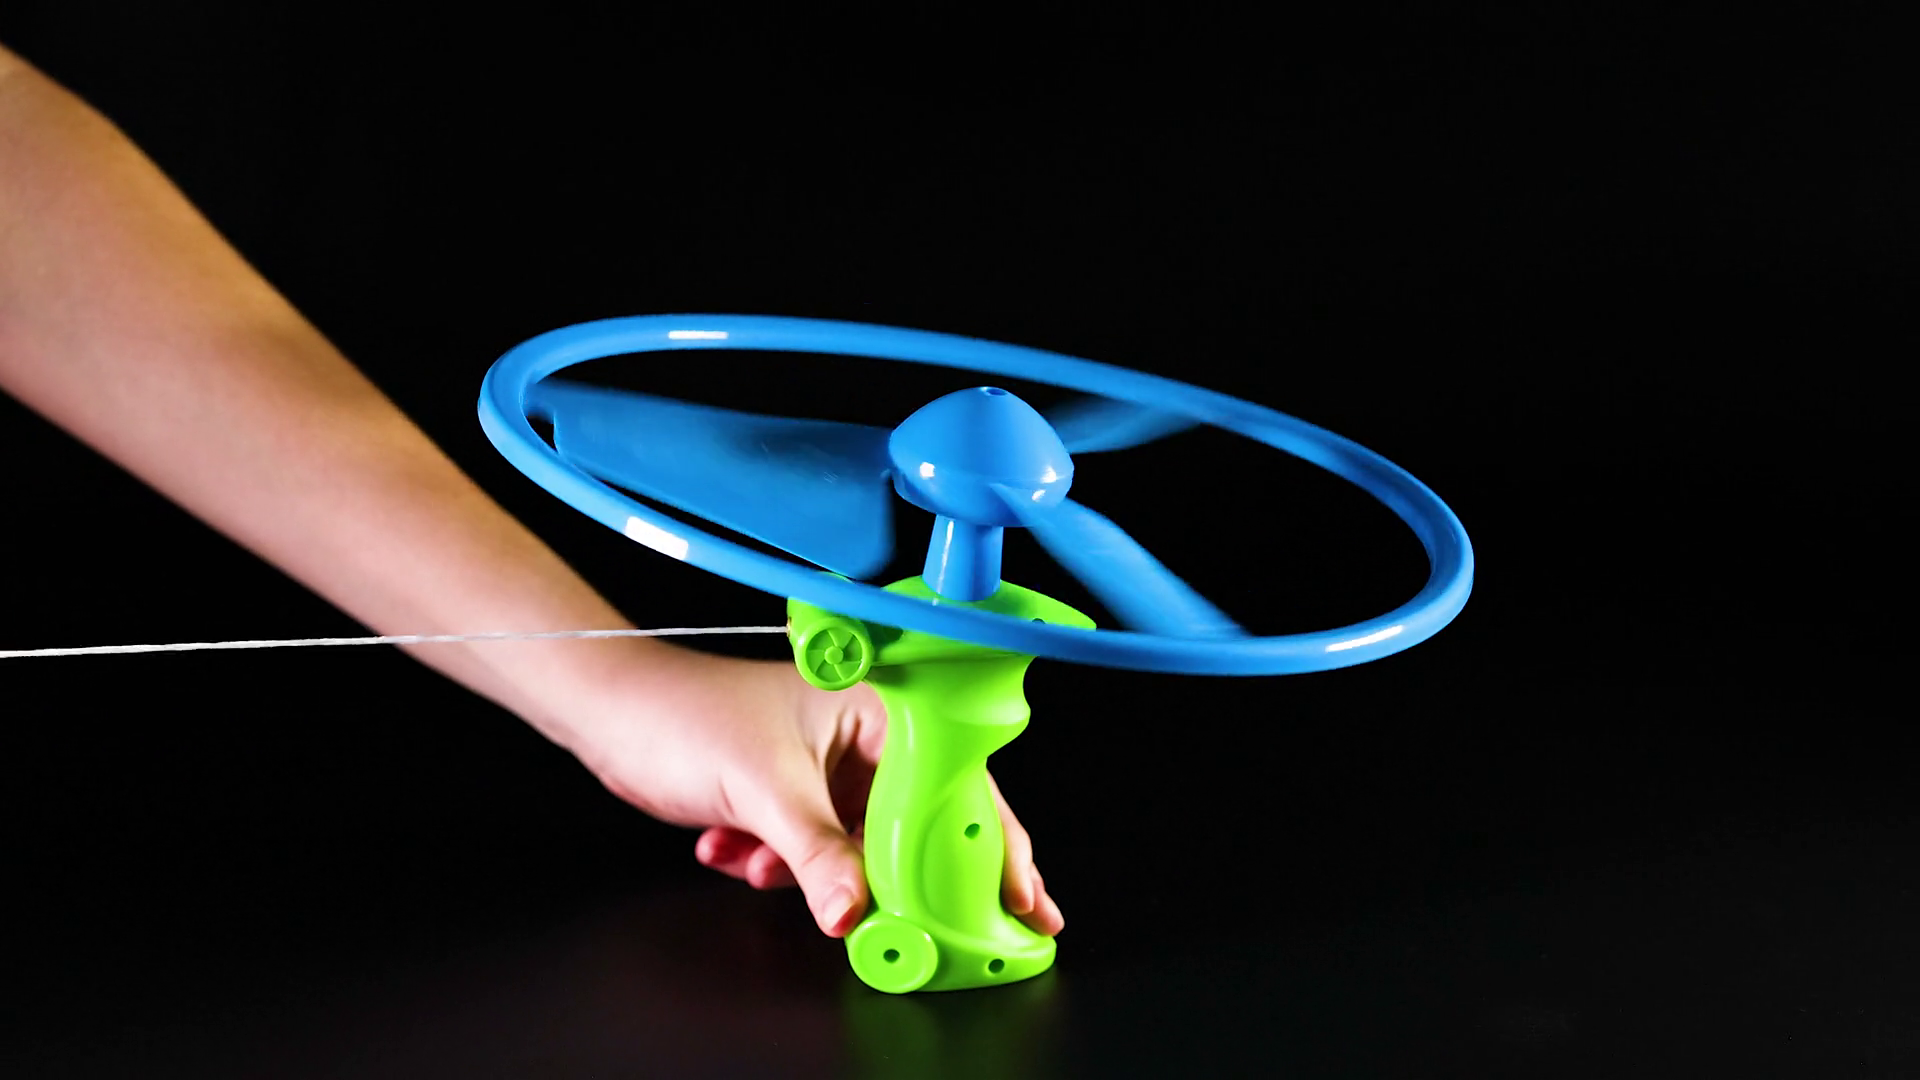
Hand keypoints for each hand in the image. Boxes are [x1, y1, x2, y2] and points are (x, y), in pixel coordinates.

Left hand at [560, 645, 1063, 938]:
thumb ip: (820, 856)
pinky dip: (779, 864)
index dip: (992, 846)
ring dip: (808, 871)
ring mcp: (833, 767)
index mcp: (882, 706)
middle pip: (915, 825)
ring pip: (860, 850)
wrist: (613, 716)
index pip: (959, 784)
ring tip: (759, 856)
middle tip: (908, 925)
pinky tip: (735, 846)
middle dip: (883, 875)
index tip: (1018, 900)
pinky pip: (818, 854)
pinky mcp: (802, 795)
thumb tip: (860, 913)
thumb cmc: (684, 715)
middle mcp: (867, 734)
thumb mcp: (765, 792)